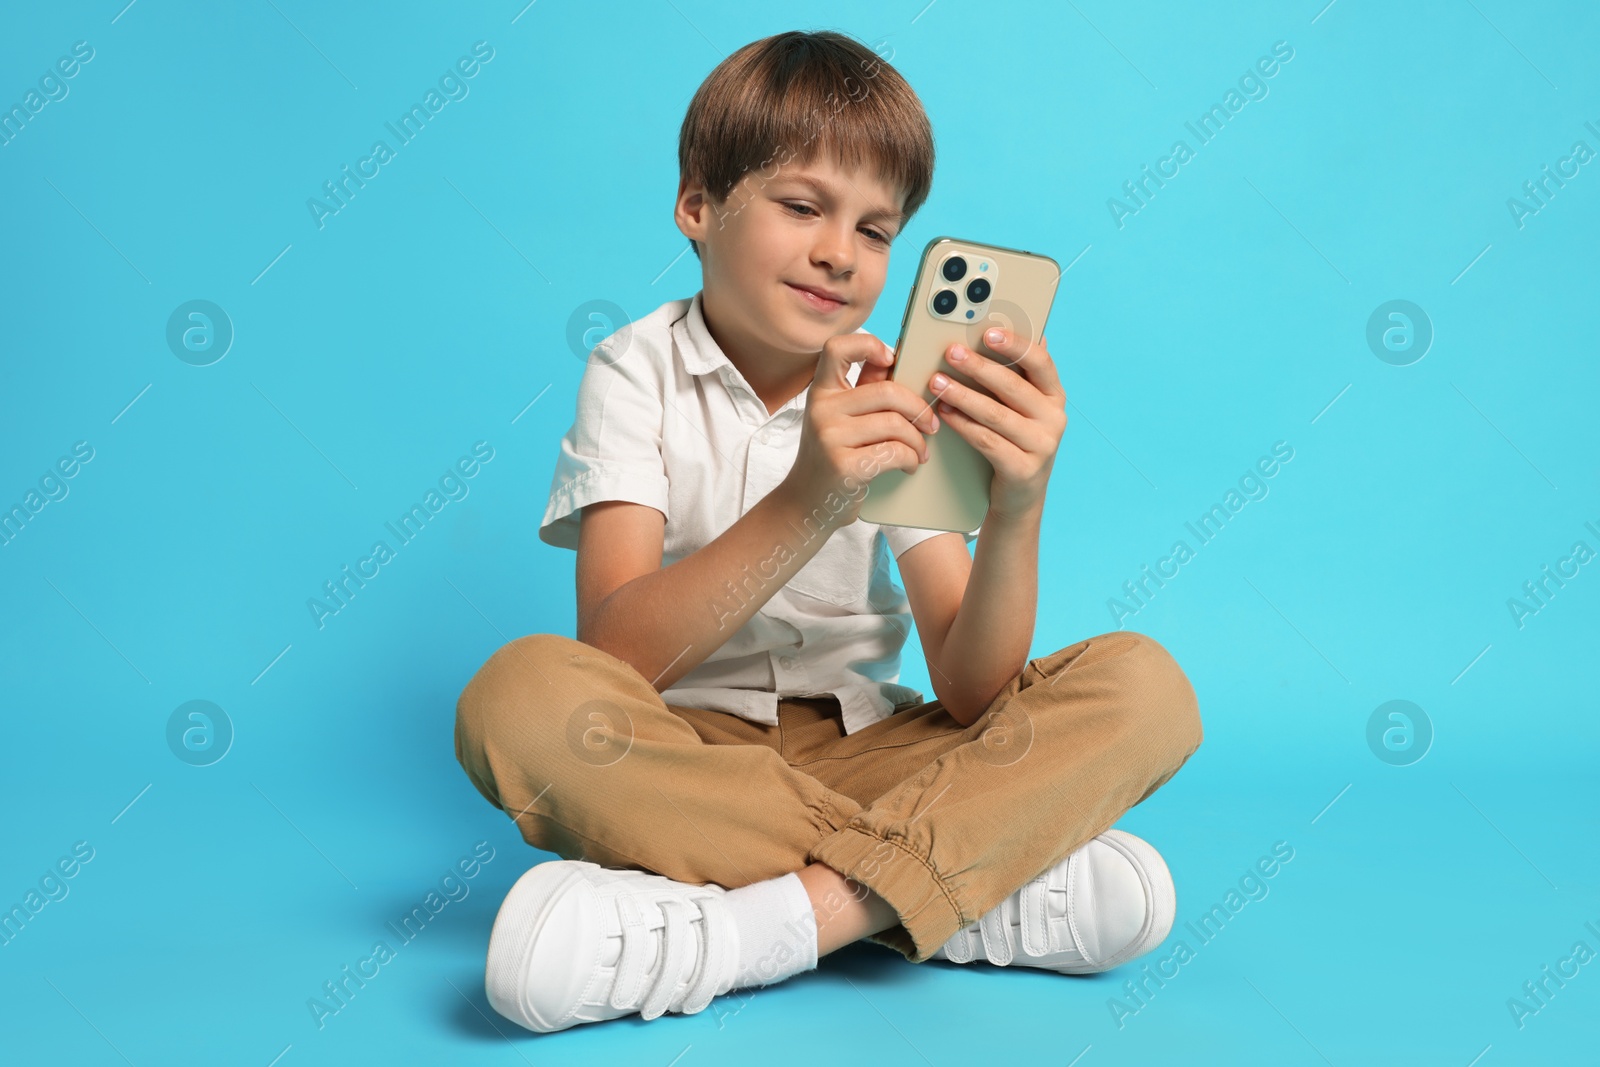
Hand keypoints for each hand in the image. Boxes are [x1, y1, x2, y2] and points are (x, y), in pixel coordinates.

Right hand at [778, 331, 940, 525]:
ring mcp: (830, 437)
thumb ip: (864, 390)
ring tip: (919, 451)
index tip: (891, 359)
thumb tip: (897, 360)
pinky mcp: (844, 466)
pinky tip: (909, 465)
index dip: (868, 345)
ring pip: (895, 424)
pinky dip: (911, 459)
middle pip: (887, 391)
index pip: (837, 348)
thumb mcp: (840, 419)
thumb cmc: (832, 457)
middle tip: (929, 424)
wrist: (807, 504)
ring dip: (918, 440)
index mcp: (821, 391)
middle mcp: (821, 409)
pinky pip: (894, 451)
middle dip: (918, 409)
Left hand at [927, 327, 1065, 520]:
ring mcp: (1042, 446)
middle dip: (978, 367)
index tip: (988, 333)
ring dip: (963, 395)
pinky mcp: (1023, 470)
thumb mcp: (1022, 409)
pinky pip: (987, 441)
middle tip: (950, 352)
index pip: (1040, 363)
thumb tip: (1022, 332)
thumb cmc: (1014, 442)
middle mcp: (1054, 419)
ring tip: (937, 383)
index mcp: (1054, 396)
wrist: (1019, 498)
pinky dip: (963, 425)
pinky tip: (944, 413)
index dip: (1015, 345)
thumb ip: (1019, 376)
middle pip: (1013, 387)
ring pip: (996, 414)